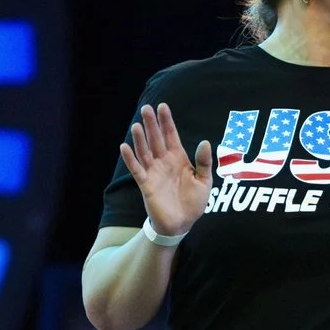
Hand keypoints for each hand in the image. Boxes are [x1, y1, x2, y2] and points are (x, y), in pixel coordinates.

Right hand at [119, 103, 213, 237]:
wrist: (182, 223)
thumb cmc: (194, 202)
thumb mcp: (204, 181)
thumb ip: (204, 162)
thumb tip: (205, 142)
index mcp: (178, 158)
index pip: (171, 135)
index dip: (167, 121)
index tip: (163, 106)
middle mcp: (164, 162)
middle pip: (156, 139)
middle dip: (152, 124)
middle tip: (146, 108)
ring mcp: (154, 172)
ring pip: (145, 151)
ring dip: (140, 139)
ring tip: (137, 125)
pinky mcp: (146, 184)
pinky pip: (137, 169)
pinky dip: (130, 159)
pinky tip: (124, 147)